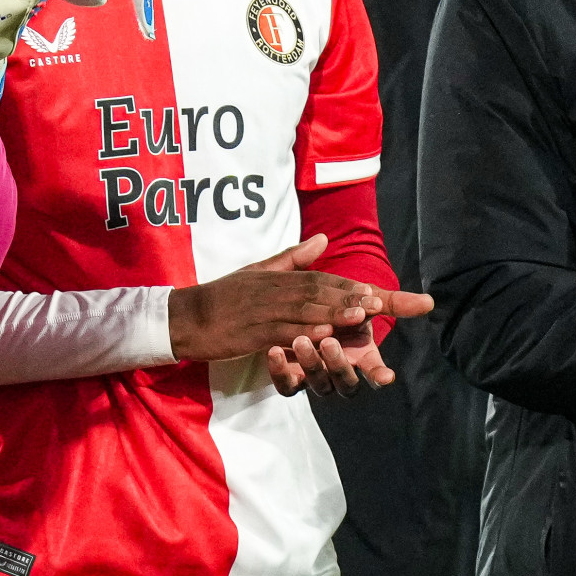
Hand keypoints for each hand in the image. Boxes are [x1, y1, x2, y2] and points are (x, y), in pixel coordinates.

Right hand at [170, 237, 433, 376]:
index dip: (359, 287)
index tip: (387, 295)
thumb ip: (293, 258)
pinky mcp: (254, 332)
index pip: (329, 280)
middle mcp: (281, 291)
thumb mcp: (258, 270)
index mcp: (285, 278)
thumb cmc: (223, 297)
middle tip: (389, 302)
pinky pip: (284, 332)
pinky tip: (324, 335)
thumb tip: (323, 240)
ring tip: (365, 314)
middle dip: (358, 298)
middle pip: (326, 292)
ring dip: (337, 311)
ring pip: (308, 310)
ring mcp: (268, 311)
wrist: (187, 316)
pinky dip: (305, 332)